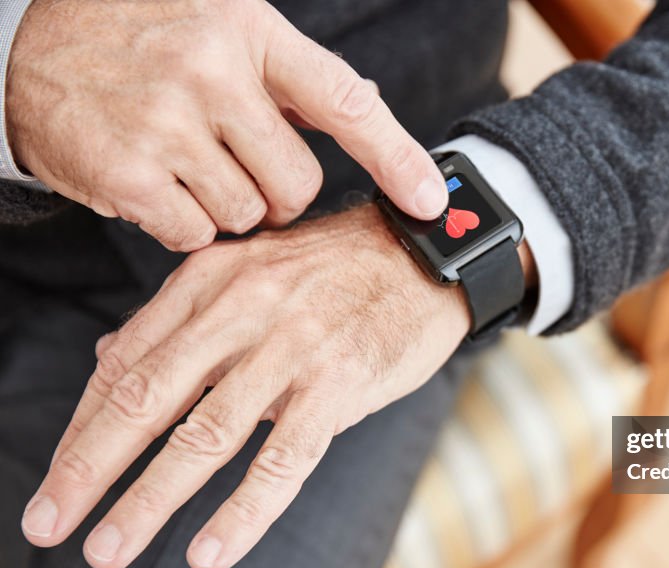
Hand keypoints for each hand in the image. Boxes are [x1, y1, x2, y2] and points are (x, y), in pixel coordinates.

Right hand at [6, 0, 445, 250]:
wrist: (30, 49)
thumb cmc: (147, 41)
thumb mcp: (226, 32)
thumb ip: (294, 79)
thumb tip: (372, 109)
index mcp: (250, 33)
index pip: (343, 102)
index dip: (396, 157)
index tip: (431, 202)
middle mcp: (211, 72)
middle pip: (295, 186)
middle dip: (275, 192)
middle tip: (235, 162)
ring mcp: (166, 123)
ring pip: (246, 216)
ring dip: (226, 206)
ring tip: (186, 163)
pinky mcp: (126, 173)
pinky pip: (194, 236)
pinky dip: (183, 224)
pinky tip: (156, 183)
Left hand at [20, 205, 470, 567]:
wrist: (426, 255)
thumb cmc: (338, 271)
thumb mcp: (251, 271)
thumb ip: (182, 317)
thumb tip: (110, 357)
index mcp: (210, 279)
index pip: (125, 361)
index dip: (83, 425)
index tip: (59, 474)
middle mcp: (241, 308)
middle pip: (147, 398)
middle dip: (89, 467)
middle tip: (48, 522)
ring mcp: (290, 347)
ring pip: (206, 434)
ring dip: (150, 498)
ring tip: (109, 547)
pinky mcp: (338, 383)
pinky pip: (282, 459)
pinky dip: (243, 511)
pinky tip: (209, 551)